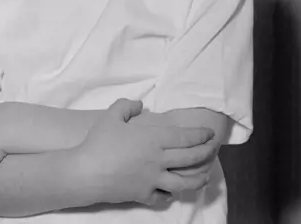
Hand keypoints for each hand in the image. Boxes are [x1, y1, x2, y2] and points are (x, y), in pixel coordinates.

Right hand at [77, 98, 217, 208]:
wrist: (86, 172)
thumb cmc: (99, 141)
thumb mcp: (112, 115)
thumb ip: (127, 105)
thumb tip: (139, 104)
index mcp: (154, 139)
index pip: (185, 138)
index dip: (200, 135)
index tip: (210, 134)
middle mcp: (158, 160)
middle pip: (190, 158)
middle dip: (206, 153)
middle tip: (214, 149)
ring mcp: (152, 180)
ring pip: (183, 182)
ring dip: (197, 179)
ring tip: (205, 176)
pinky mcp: (143, 195)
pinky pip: (163, 197)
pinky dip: (170, 195)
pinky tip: (173, 192)